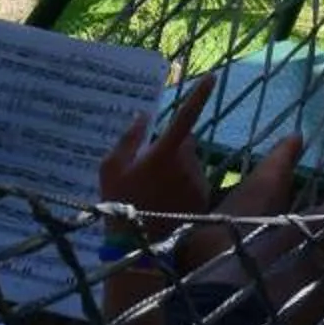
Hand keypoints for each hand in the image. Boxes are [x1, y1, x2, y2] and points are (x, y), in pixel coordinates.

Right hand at [99, 77, 215, 216]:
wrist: (138, 247)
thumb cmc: (120, 202)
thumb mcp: (111, 167)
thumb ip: (129, 138)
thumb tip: (143, 116)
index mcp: (165, 152)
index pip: (186, 116)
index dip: (199, 95)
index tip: (212, 78)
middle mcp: (187, 163)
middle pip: (184, 142)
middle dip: (170, 147)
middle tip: (147, 167)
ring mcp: (196, 181)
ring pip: (189, 162)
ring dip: (176, 167)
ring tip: (154, 190)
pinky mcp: (202, 197)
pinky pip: (193, 180)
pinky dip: (182, 184)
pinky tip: (164, 200)